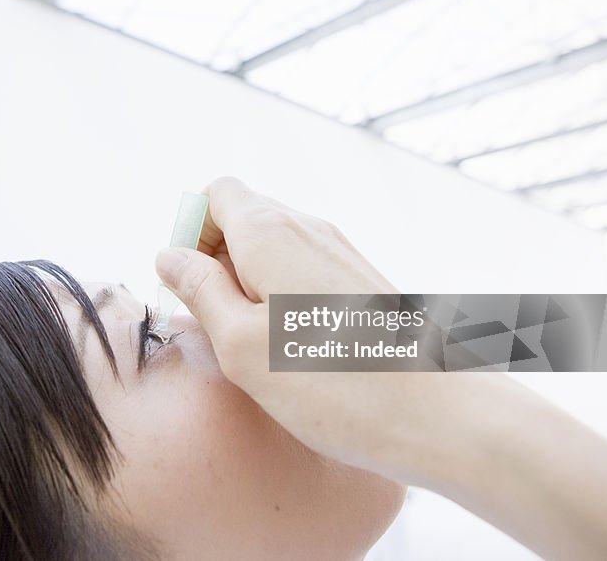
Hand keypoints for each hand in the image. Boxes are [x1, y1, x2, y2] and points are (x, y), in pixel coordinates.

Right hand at [153, 176, 452, 480]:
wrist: (437, 414)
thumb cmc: (330, 385)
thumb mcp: (240, 344)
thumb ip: (199, 290)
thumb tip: (169, 254)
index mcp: (270, 232)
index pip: (218, 193)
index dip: (193, 231)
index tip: (191, 283)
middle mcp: (308, 228)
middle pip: (245, 216)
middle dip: (218, 258)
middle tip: (217, 322)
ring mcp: (341, 251)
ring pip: (275, 245)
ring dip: (250, 280)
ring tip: (255, 342)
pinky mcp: (364, 279)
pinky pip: (305, 267)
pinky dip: (284, 293)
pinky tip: (293, 346)